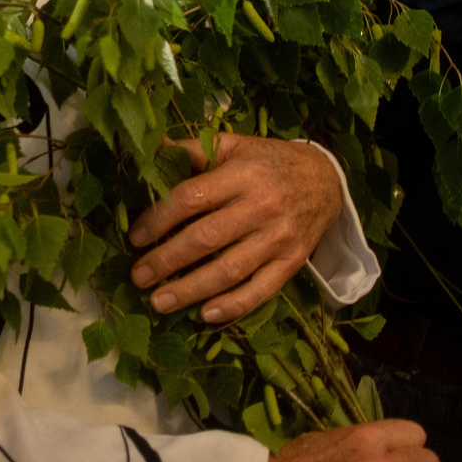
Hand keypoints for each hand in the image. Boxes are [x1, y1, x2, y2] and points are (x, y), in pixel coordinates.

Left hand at [130, 135, 341, 322]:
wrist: (325, 180)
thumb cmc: (267, 162)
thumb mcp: (233, 146)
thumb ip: (192, 151)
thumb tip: (150, 148)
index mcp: (241, 174)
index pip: (191, 198)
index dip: (159, 220)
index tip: (136, 238)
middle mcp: (261, 206)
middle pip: (206, 238)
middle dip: (167, 260)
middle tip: (138, 276)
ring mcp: (279, 238)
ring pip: (230, 270)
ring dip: (191, 290)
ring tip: (158, 301)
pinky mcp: (292, 262)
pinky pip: (261, 290)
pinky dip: (233, 306)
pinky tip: (205, 315)